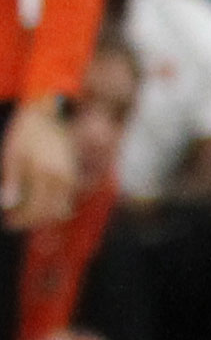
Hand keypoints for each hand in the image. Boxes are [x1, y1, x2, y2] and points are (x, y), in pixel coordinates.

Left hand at [1, 101, 78, 228]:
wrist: (50, 118)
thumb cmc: (27, 134)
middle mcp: (63, 179)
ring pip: (61, 210)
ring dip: (43, 218)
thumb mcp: (12, 154)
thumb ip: (11, 180)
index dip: (20, 219)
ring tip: (25, 216)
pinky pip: (66, 201)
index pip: (35, 208)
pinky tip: (39, 205)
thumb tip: (8, 205)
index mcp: (46, 174)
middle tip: (13, 222)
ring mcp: (71, 178)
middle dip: (30, 221)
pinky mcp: (73, 177)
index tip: (7, 222)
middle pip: (49, 213)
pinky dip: (53, 209)